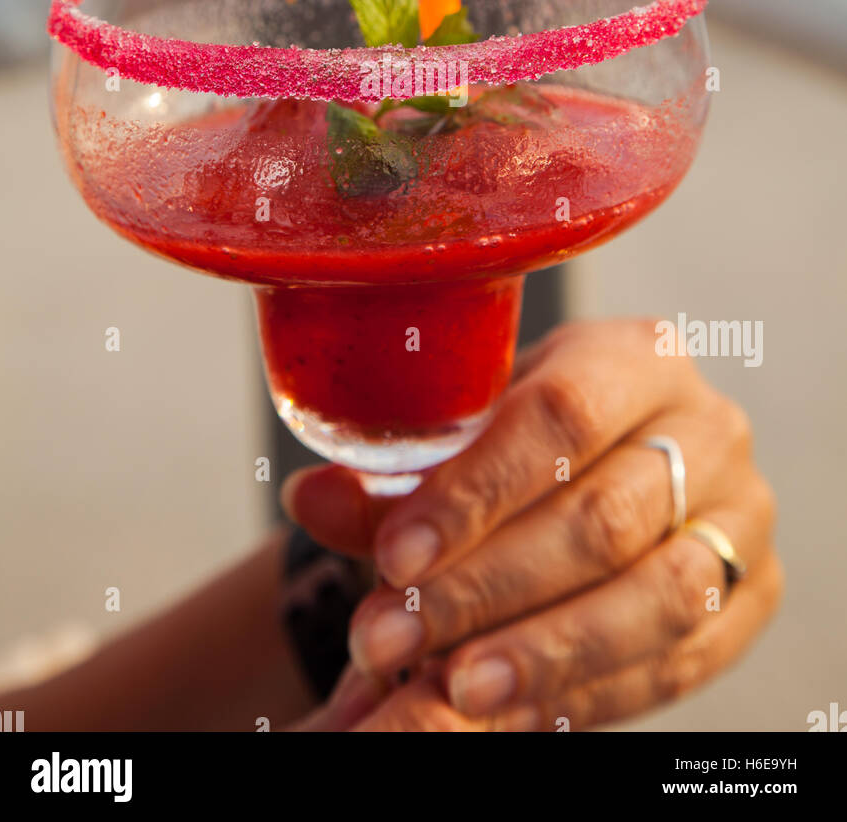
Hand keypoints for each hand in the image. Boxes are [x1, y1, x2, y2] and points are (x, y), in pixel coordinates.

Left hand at [282, 319, 781, 729]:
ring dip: (546, 652)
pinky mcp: (753, 594)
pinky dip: (590, 690)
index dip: (476, 492)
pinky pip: (679, 659)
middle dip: (489, 588)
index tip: (396, 557)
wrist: (606, 470)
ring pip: (656, 597)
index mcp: (636, 354)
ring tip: (456, 688)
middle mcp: (706, 426)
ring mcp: (740, 513)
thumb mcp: (464, 439)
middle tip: (395, 636)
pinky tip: (513, 708)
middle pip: (604, 517)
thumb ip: (393, 477)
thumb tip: (310, 495)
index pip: (561, 415)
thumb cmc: (527, 442)